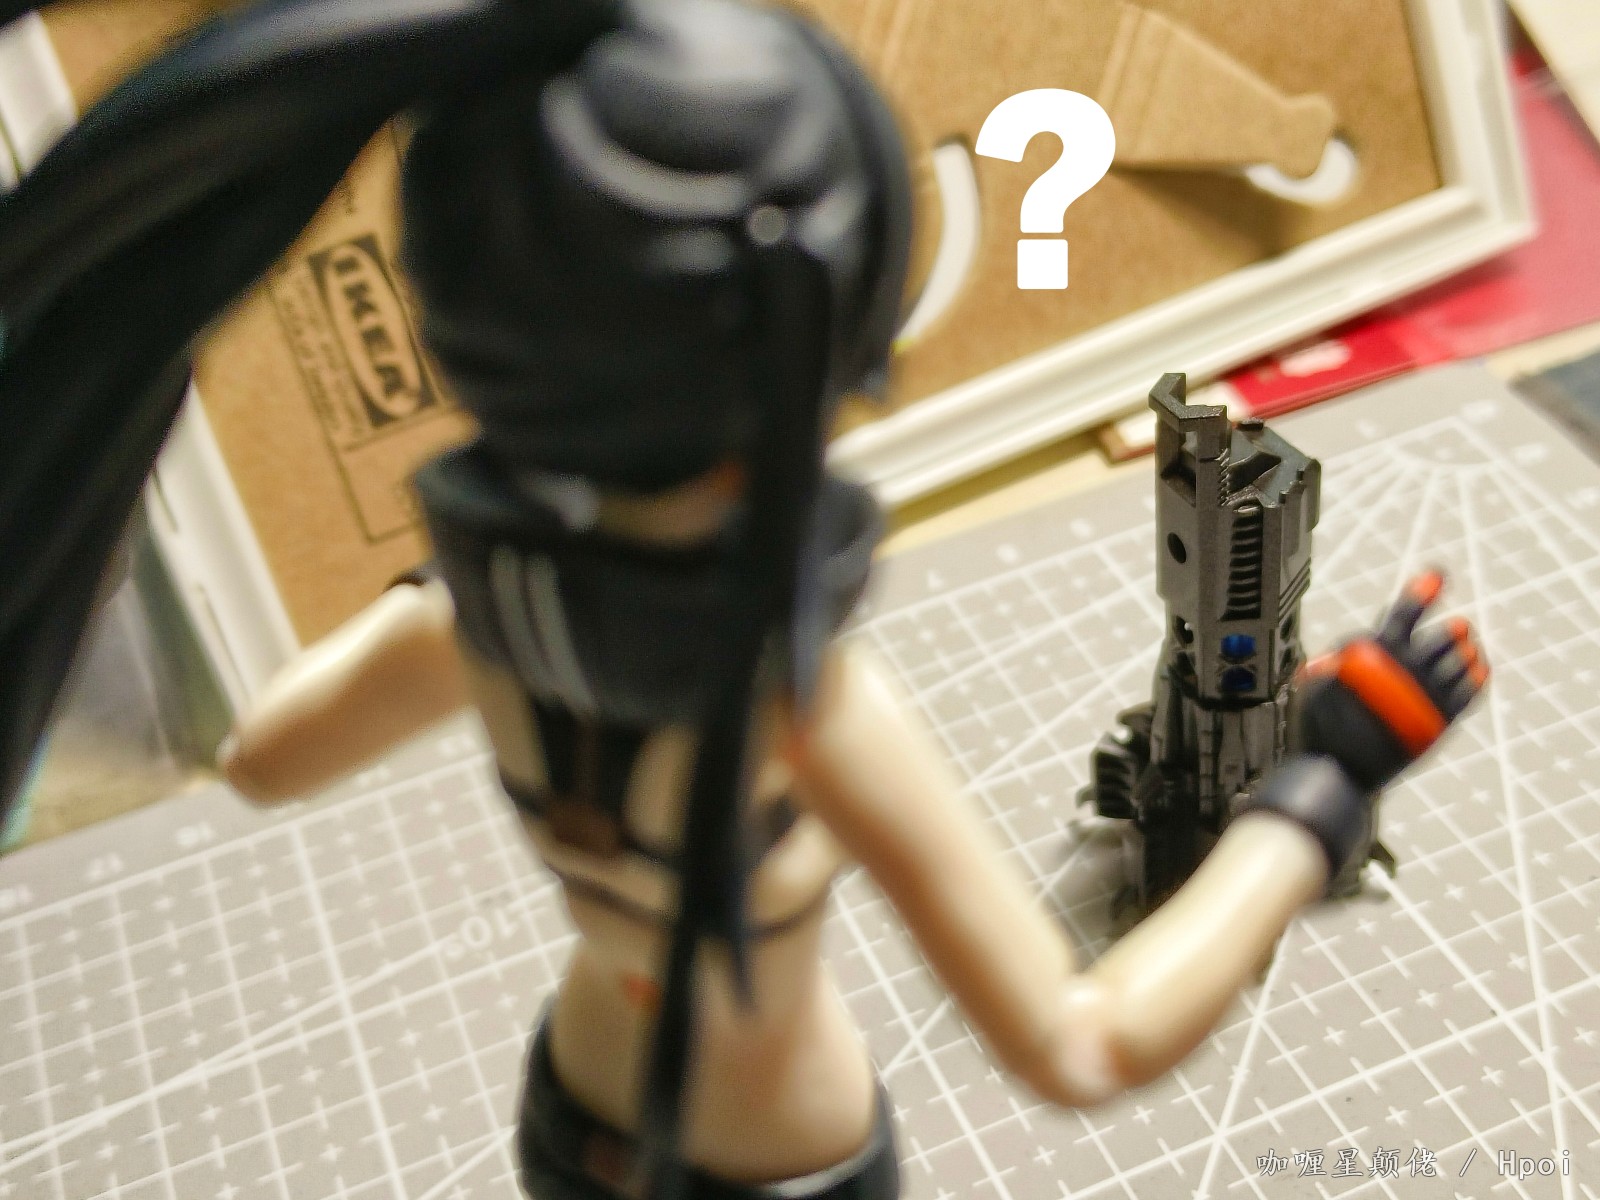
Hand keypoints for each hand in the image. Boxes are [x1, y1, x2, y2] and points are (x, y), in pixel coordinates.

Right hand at [1294, 570, 1487, 791]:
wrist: (1339, 774)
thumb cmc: (1319, 733)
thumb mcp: (1311, 689)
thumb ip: (1328, 666)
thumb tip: (1338, 654)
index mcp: (1373, 659)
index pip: (1402, 617)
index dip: (1421, 593)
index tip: (1436, 576)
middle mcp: (1404, 674)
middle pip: (1438, 640)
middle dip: (1451, 630)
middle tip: (1460, 624)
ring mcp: (1424, 698)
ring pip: (1457, 663)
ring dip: (1464, 649)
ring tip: (1468, 643)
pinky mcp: (1437, 724)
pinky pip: (1466, 693)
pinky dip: (1474, 677)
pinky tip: (1477, 668)